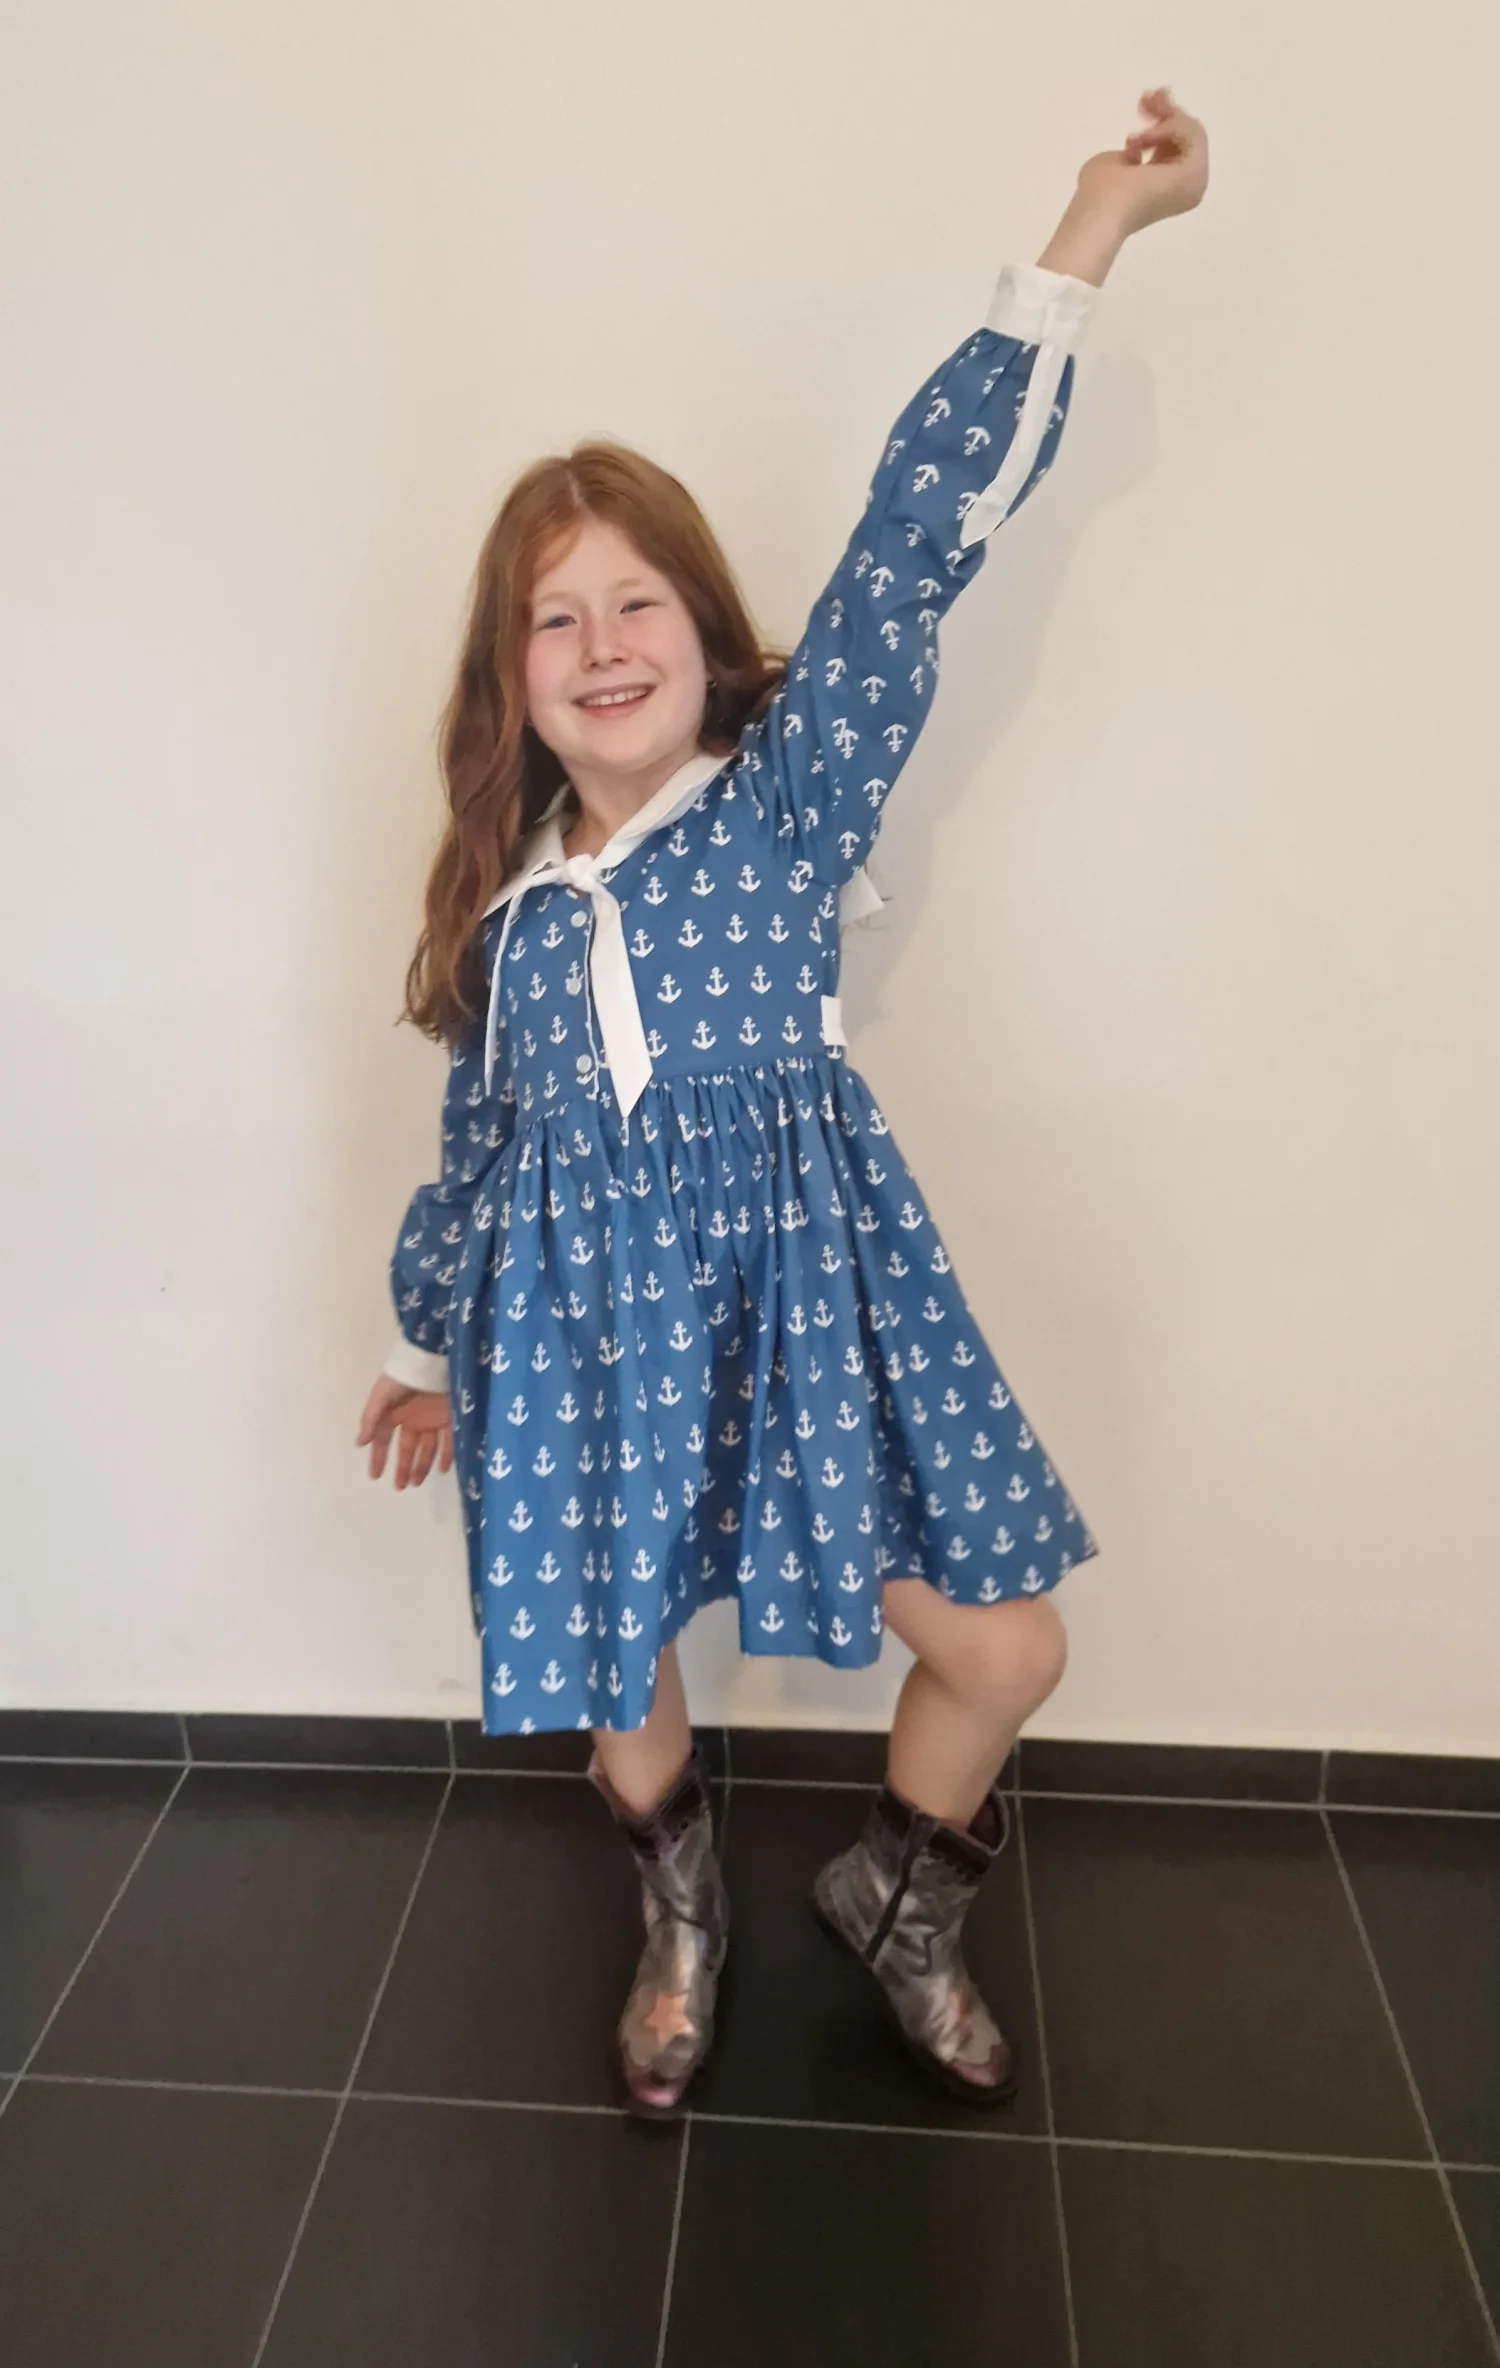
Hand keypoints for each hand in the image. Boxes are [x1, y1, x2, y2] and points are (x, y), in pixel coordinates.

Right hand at [356, 1374, 452, 1488]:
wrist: (434, 1360)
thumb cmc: (405, 1376)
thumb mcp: (382, 1395)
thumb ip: (371, 1419)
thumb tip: (359, 1443)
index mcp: (394, 1414)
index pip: (383, 1440)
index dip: (378, 1457)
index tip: (374, 1476)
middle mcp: (413, 1419)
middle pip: (406, 1448)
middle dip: (402, 1467)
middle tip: (400, 1487)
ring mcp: (432, 1419)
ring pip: (427, 1449)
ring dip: (421, 1466)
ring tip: (416, 1482)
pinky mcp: (451, 1418)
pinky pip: (449, 1441)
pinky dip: (446, 1455)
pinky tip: (441, 1469)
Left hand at [1076, 88, 1209, 235]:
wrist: (1102, 209)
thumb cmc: (1100, 193)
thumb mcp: (1114, 163)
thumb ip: (1130, 154)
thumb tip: (1136, 151)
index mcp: (1166, 189)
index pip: (1173, 146)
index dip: (1160, 121)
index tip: (1143, 103)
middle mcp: (1186, 187)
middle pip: (1186, 137)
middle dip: (1167, 111)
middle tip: (1147, 96)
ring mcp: (1194, 181)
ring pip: (1192, 132)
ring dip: (1166, 119)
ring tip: (1140, 130)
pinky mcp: (1196, 172)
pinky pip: (1193, 134)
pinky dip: (1171, 127)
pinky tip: (1147, 137)